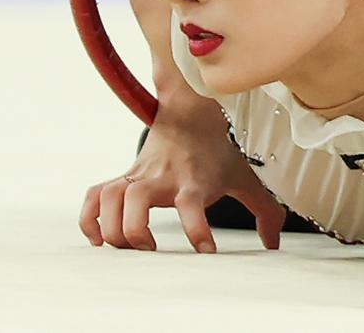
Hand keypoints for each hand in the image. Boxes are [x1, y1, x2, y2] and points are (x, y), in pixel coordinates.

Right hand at [79, 103, 285, 252]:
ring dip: (111, 226)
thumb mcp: (245, 178)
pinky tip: (99, 238)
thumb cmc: (218, 152)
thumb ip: (264, 211)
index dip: (197, 230)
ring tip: (127, 246)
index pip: (192, 204)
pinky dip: (90, 218)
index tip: (205, 250)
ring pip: (110, 196)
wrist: (192, 113)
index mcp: (195, 181)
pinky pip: (94, 195)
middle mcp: (163, 178)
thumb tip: (273, 243)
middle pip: (137, 199)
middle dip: (136, 231)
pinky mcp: (124, 176)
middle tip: (151, 249)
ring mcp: (140, 175)